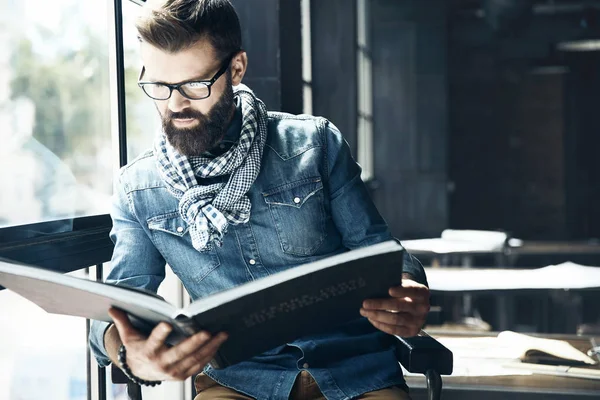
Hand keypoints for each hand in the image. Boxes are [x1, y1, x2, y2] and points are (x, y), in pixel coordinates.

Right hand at [108, 308, 227, 381]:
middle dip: (194, 343)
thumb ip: (123, 321)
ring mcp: (174, 371)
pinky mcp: (183, 375)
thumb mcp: (128, 336)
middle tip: (206, 331)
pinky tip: (219, 343)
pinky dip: (210, 354)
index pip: (154, 342)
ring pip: (194, 359)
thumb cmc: (138, 350)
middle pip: (180, 353)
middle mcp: (161, 363)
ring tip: (222, 334)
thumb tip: (112, 306)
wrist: (140, 372)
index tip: (167, 324)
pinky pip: (199, 365)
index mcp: (148, 352)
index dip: (160, 334)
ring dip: (210, 347)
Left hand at [360, 273, 429, 336]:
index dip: (401, 291)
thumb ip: (394, 284)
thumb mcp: (404, 284)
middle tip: (365, 303)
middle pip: (399, 306)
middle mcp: (423, 307)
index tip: (389, 290)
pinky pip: (394, 330)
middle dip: (380, 304)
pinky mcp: (412, 331)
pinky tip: (371, 319)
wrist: (417, 305)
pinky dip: (380, 325)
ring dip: (377, 316)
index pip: (412, 290)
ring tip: (364, 311)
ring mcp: (418, 321)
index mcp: (422, 292)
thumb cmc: (405, 292)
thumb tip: (374, 285)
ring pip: (395, 319)